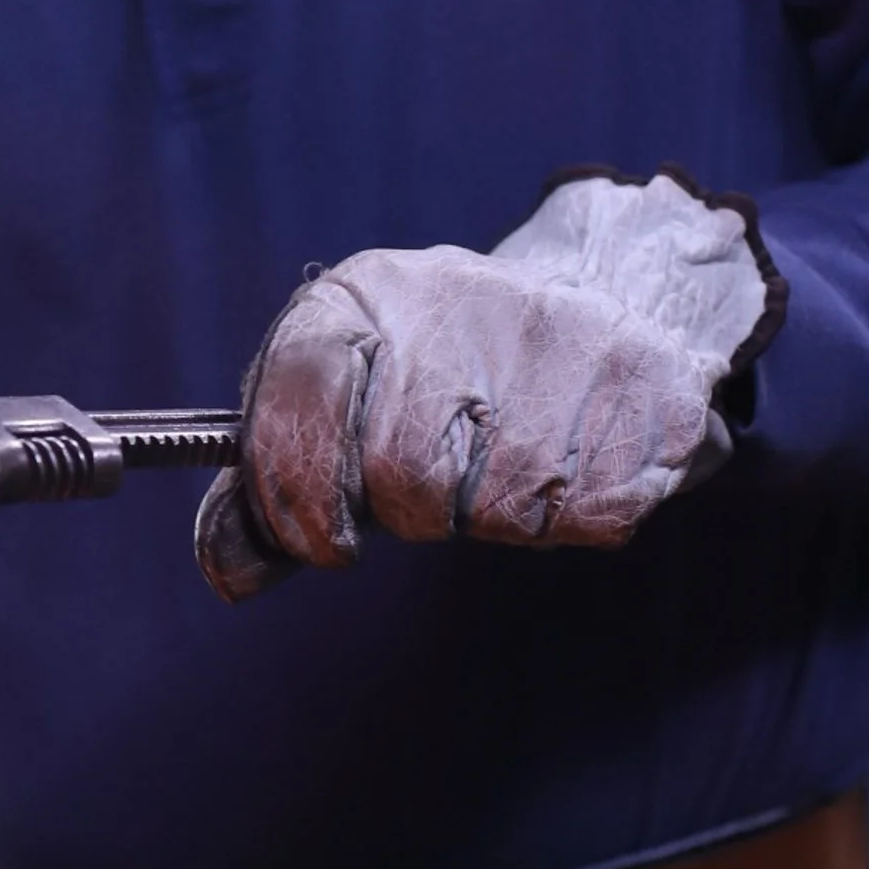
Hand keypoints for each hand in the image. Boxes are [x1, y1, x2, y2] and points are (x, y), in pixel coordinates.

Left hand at [196, 172, 779, 602]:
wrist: (597, 299)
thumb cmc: (439, 371)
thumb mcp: (343, 398)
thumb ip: (278, 484)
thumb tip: (230, 573)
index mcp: (364, 295)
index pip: (302, 395)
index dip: (297, 489)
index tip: (320, 537)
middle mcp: (454, 302)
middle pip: (402, 474)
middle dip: (411, 510)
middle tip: (437, 480)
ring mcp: (556, 339)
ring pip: (494, 509)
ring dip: (490, 516)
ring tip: (506, 456)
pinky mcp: (638, 385)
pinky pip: (578, 516)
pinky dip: (565, 517)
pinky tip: (566, 457)